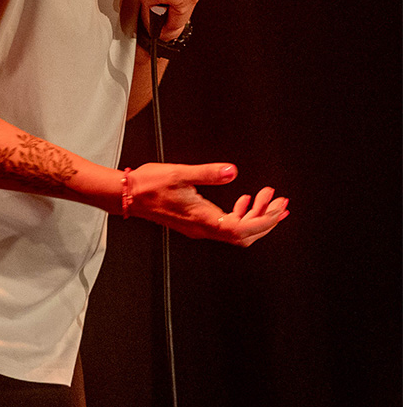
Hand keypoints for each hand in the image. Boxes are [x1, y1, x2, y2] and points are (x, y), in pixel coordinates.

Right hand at [123, 162, 288, 246]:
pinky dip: (240, 215)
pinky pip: (226, 225)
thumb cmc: (149, 185)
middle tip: (280, 202)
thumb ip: (209, 173)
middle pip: (245, 235)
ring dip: (255, 217)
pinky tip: (243, 200)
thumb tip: (232, 171)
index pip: (243, 229)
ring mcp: (199, 227)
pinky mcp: (195, 222)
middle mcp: (202, 228)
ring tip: (266, 198)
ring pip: (236, 231)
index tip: (278, 207)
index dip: (264, 221)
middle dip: (266, 220)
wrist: (127, 195)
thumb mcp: (181, 173)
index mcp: (202, 219)